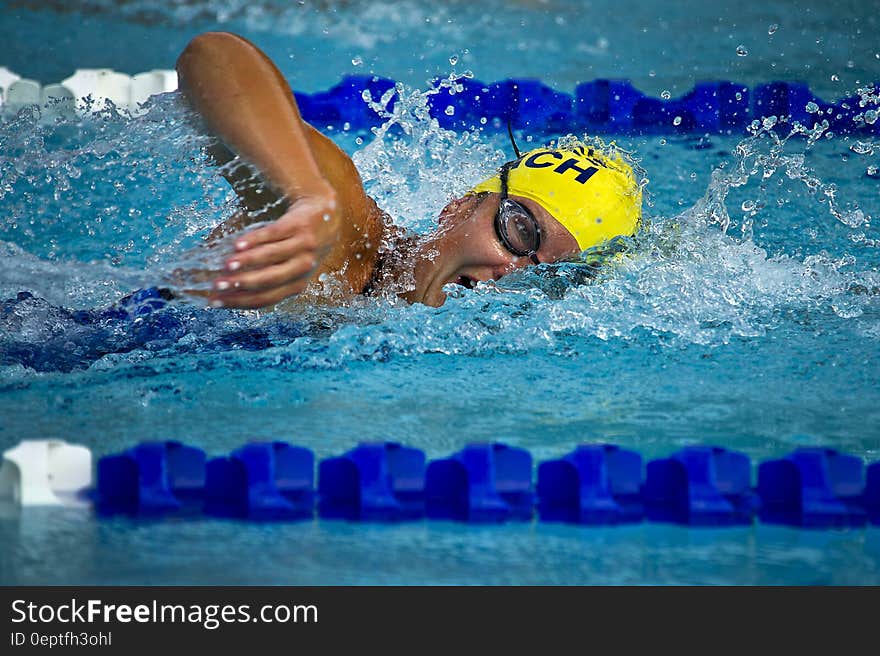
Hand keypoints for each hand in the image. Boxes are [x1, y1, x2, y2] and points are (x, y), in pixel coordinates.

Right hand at [208, 188, 339, 308]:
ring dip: (247, 262)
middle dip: (241, 284)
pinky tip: (238, 244)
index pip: (265, 298)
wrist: (325, 213)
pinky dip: (255, 240)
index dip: (239, 301)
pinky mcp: (299, 225)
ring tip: (226, 265)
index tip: (214, 301)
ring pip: (272, 257)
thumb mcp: (288, 265)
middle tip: (217, 285)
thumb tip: (222, 284)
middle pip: (269, 280)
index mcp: (296, 284)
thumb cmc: (298, 245)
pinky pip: (274, 234)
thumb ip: (262, 275)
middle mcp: (302, 268)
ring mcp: (303, 246)